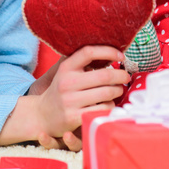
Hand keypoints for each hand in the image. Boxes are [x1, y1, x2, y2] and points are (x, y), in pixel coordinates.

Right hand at [0, 45, 128, 148]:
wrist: (42, 115)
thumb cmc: (61, 90)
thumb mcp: (66, 72)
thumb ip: (83, 62)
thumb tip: (112, 52)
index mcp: (66, 68)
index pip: (88, 52)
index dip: (108, 51)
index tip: (121, 55)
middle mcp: (67, 82)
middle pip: (104, 75)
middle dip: (121, 75)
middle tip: (126, 77)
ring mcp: (70, 101)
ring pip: (107, 93)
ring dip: (118, 91)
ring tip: (118, 90)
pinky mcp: (74, 117)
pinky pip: (103, 109)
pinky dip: (111, 106)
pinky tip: (108, 104)